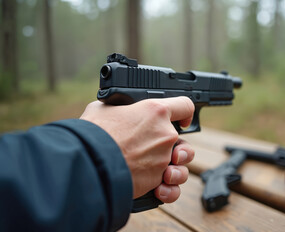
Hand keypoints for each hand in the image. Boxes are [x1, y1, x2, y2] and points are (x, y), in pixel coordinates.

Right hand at [80, 97, 194, 201]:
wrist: (87, 162)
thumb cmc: (93, 133)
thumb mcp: (103, 108)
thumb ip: (118, 108)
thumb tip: (115, 110)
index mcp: (155, 112)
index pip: (184, 106)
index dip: (184, 112)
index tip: (181, 119)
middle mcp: (165, 135)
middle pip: (184, 142)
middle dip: (175, 148)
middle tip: (159, 151)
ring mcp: (163, 159)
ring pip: (181, 167)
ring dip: (175, 171)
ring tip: (164, 172)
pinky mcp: (156, 180)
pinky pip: (172, 188)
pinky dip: (167, 190)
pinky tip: (160, 188)